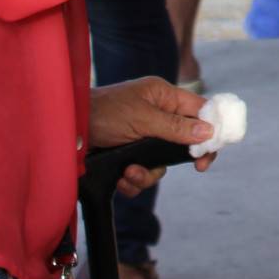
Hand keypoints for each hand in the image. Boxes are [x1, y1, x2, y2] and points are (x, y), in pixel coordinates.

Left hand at [89, 77, 216, 197]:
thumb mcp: (141, 118)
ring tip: (129, 172)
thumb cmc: (102, 113)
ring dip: (148, 174)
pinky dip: (133, 181)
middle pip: (184, 141)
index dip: (211, 128)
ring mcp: (141, 138)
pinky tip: (120, 178)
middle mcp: (155, 116)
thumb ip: (175, 127)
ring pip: (162, 163)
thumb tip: (209, 132)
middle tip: (196, 168)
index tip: (213, 149)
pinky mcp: (128, 156)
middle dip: (179, 158)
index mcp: (162, 97)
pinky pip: (143, 174)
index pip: (199, 110)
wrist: (65, 132)